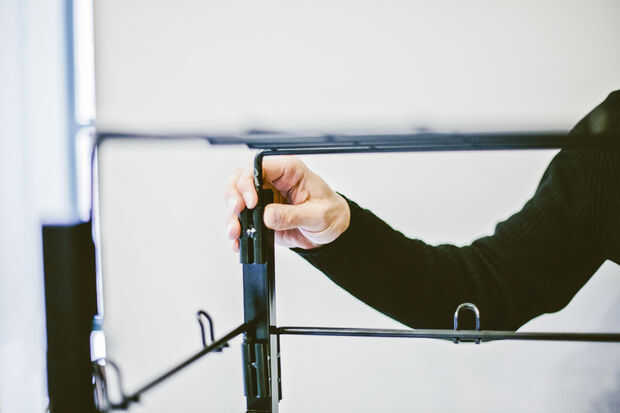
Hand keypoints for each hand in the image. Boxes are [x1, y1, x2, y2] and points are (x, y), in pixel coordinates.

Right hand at [225, 156, 350, 250]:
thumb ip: (292, 215)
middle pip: (240, 180)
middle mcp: (273, 181)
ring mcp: (264, 198)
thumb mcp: (318, 215)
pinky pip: (242, 219)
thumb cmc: (331, 213)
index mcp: (289, 171)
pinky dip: (238, 229)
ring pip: (236, 199)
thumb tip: (268, 216)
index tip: (251, 203)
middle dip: (234, 198)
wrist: (333, 230)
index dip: (249, 182)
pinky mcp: (261, 214)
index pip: (259, 167)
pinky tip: (239, 241)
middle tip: (238, 214)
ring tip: (236, 232)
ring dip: (232, 216)